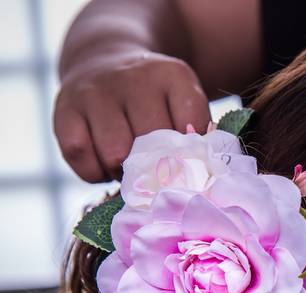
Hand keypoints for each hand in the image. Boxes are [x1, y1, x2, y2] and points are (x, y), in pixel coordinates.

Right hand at [54, 50, 210, 181]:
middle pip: (152, 142)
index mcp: (171, 75)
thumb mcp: (183, 101)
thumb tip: (194, 172)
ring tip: (129, 168)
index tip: (187, 158)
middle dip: (156, 166)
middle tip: (155, 169)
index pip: (192, 124)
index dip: (191, 151)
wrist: (105, 60)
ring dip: (123, 173)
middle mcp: (133, 79)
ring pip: (115, 154)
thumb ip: (196, 132)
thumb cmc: (154, 98)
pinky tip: (104, 166)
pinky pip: (80, 155)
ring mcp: (96, 92)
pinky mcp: (64, 109)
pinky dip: (94, 172)